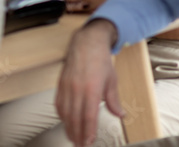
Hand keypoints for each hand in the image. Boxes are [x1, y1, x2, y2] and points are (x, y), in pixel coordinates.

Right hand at [55, 20, 121, 146]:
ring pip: (65, 112)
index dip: (88, 131)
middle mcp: (77, 89)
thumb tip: (120, 114)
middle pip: (75, 117)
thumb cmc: (100, 59)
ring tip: (72, 138)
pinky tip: (65, 121)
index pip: (88, 116)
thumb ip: (114, 100)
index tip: (89, 141)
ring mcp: (67, 86)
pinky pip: (58, 102)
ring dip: (68, 127)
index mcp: (91, 89)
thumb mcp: (112, 79)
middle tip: (80, 145)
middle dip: (77, 134)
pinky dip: (61, 114)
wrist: (86, 42)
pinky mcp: (60, 83)